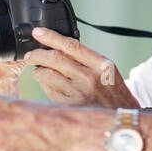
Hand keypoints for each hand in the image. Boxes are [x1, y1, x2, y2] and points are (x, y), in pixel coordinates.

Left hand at [22, 27, 140, 109]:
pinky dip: (44, 85)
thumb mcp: (108, 71)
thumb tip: (59, 48)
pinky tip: (47, 84)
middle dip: (37, 55)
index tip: (38, 33)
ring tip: (38, 71)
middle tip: (30, 55)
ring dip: (38, 71)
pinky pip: (48, 90)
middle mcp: (89, 78)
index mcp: (100, 65)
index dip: (51, 37)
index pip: (71, 45)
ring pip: (47, 75)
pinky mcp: (70, 106)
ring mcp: (79, 93)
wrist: (121, 118)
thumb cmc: (114, 93)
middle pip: (55, 59)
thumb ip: (87, 59)